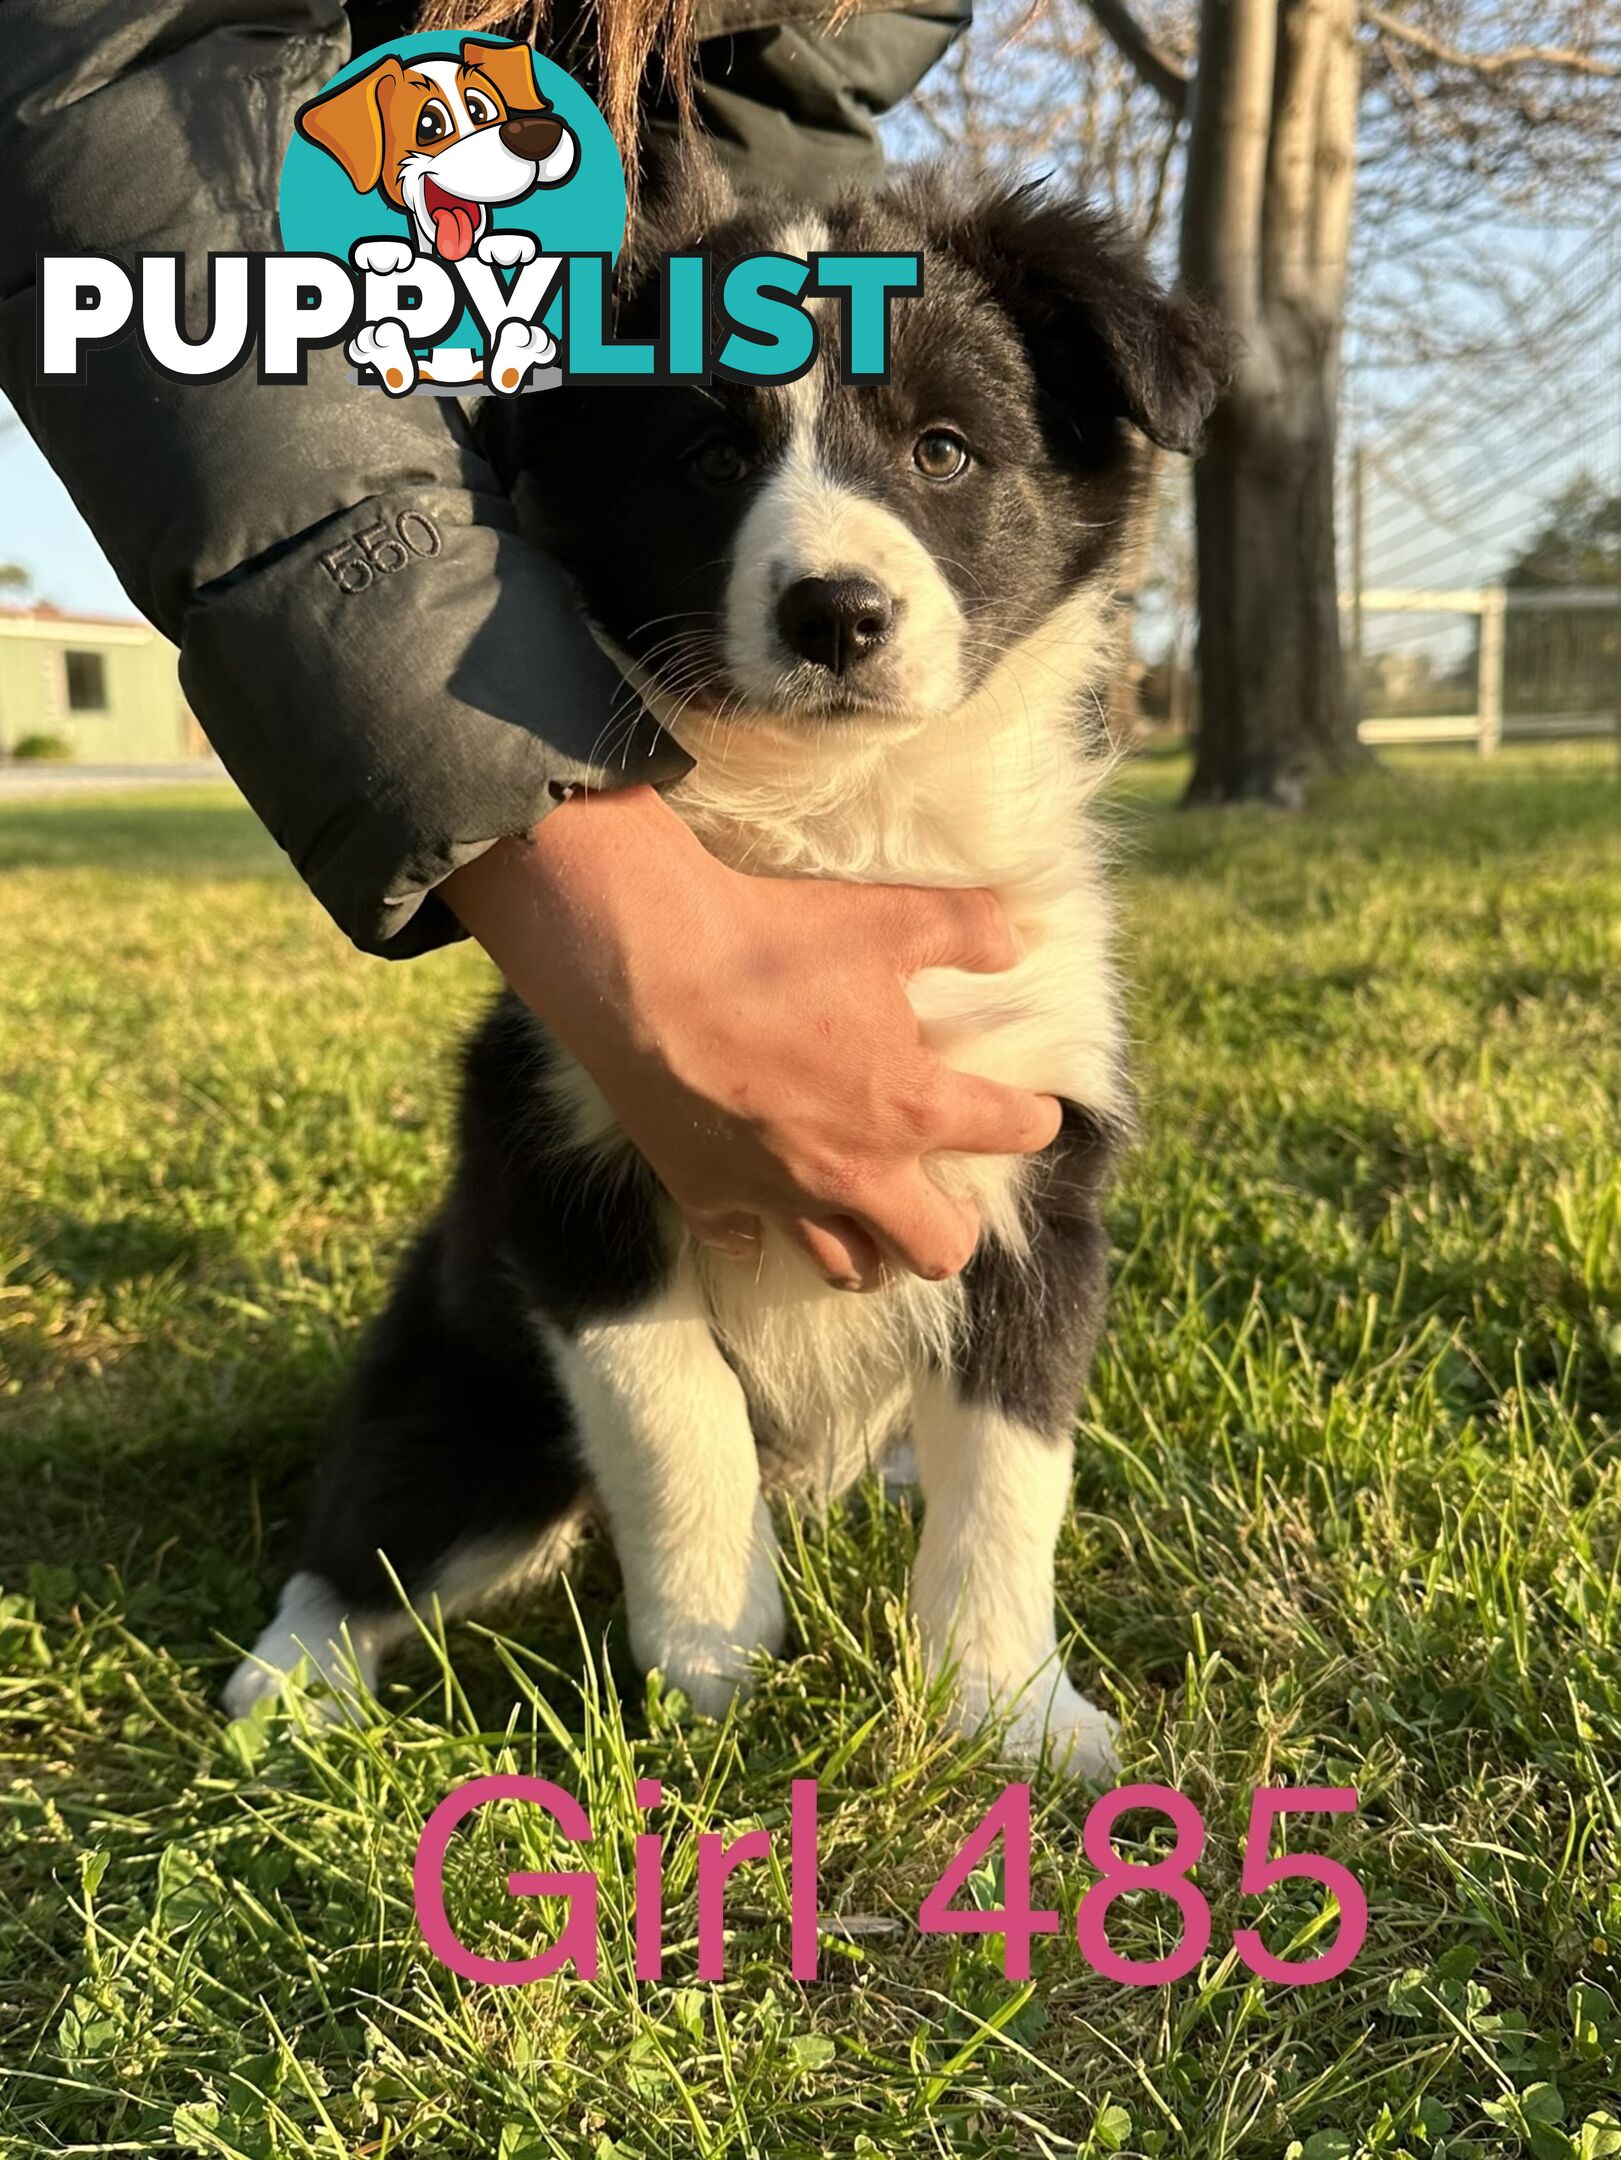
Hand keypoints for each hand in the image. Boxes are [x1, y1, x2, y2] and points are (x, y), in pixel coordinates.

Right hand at [444, 787, 1060, 1289]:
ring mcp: (779, 1195)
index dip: (1036, 1119)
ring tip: (873, 1222)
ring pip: (849, 1267)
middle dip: (956, 1230)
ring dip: (872, 1251)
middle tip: (949, 1198)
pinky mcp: (708, 1196)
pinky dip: (764, 1233)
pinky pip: (748, 1243)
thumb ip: (968, 929)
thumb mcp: (890, 917)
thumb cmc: (771, 943)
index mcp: (912, 1109)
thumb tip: (1013, 944)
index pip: (1012, 1133)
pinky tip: (766, 1209)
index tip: (1032, 1110)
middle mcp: (855, 1172)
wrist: (644, 966)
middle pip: (936, 1251)